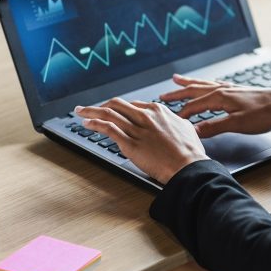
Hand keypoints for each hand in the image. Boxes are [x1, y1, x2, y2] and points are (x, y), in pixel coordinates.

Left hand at [74, 97, 208, 184]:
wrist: (188, 166)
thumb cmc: (190, 152)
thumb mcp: (186, 128)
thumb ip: (175, 123)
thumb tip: (175, 122)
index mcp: (158, 111)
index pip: (133, 105)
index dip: (120, 108)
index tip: (113, 111)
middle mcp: (145, 116)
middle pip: (117, 105)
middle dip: (101, 105)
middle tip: (90, 108)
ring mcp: (136, 129)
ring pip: (108, 114)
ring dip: (91, 111)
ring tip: (80, 111)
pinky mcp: (130, 143)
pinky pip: (108, 129)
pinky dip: (95, 124)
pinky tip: (87, 124)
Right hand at [161, 74, 270, 137]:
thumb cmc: (264, 114)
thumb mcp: (237, 124)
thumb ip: (214, 127)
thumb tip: (194, 131)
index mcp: (220, 97)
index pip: (193, 106)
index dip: (181, 114)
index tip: (170, 121)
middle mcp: (223, 90)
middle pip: (194, 90)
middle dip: (178, 93)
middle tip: (162, 95)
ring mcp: (231, 89)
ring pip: (204, 85)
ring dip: (189, 84)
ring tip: (178, 80)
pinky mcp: (238, 91)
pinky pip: (215, 84)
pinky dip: (206, 84)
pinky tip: (208, 84)